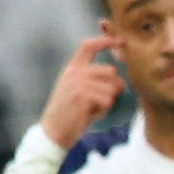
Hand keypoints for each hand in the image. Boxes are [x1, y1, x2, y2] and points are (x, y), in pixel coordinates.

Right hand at [36, 33, 123, 148]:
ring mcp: (78, 84)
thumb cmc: (68, 113)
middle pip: (111, 71)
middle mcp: (75, 73)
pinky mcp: (83, 98)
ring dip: (108, 102)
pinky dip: (103, 111)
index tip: (120, 41)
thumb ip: (89, 78)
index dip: (106, 41)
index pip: (88, 46)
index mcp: (72, 68)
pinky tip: (90, 115)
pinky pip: (108, 101)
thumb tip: (116, 76)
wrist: (53, 132)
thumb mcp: (73, 89)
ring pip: (112, 88)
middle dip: (114, 87)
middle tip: (103, 100)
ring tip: (92, 109)